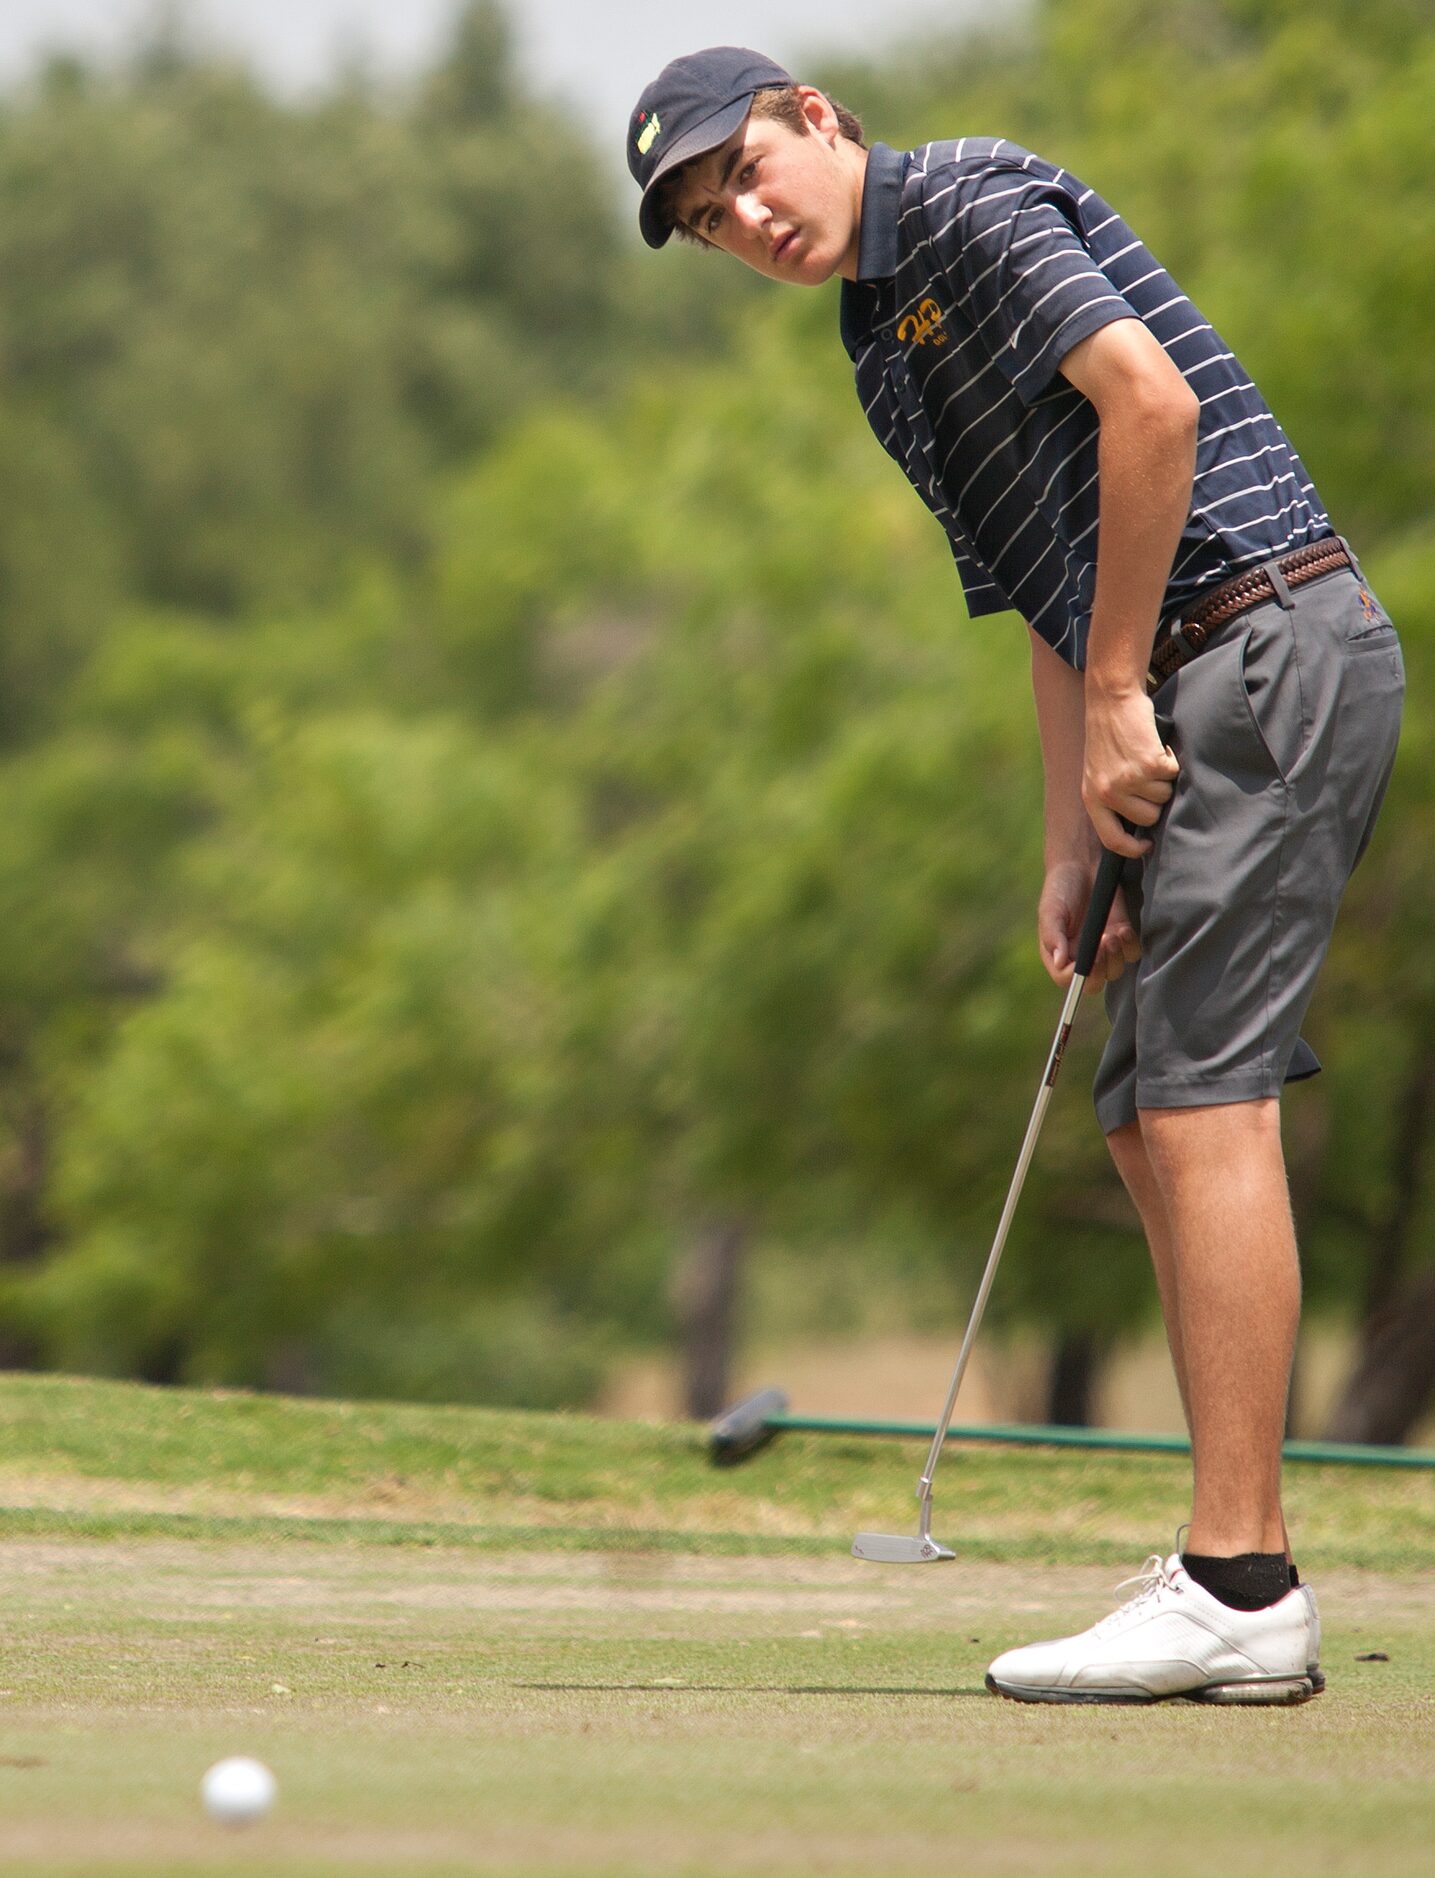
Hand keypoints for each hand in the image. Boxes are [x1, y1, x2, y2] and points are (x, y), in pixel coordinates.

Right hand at [1037, 859, 1139, 994]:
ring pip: (1114, 970)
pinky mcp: (1121, 935)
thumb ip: (1054, 936)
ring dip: (1115, 957)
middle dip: (1100, 970)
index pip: (1067, 980)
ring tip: (1112, 934)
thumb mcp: (1051, 910)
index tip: (1087, 960)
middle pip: (1094, 983)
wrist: (1082, 865)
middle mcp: (1082, 957)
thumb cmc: (1060, 889)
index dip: (1078, 976)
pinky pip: (1131, 953)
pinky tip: (1122, 929)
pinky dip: (1129, 945)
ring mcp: (1103, 949)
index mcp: (1060, 955)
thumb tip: (1060, 963)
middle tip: (1102, 947)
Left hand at [1082, 687, 1178, 856]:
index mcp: (1092, 798)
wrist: (1111, 700)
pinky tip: (1156, 746)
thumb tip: (1138, 824)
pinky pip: (1173, 773)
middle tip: (1147, 775)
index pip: (1112, 840)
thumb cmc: (1107, 734)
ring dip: (1163, 777)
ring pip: (1164, 796)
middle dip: (1154, 799)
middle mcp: (1109, 793)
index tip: (1146, 845)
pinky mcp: (1150, 765)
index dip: (1132, 849)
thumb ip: (1111, 797)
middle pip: (1148, 817)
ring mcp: (1129, 780)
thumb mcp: (1096, 771)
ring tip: (1147, 756)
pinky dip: (1170, 758)